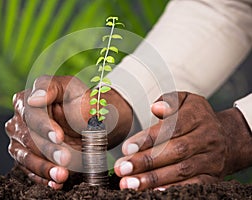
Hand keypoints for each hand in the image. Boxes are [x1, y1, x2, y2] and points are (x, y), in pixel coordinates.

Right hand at [5, 75, 132, 188]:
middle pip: (28, 137)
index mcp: (27, 100)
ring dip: (44, 167)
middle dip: (48, 150)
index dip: (44, 126)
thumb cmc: (78, 101)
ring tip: (62, 175)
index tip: (59, 137)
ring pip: (26, 157)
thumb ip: (52, 87)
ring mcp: (19, 140)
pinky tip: (56, 182)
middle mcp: (19, 120)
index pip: (31, 114)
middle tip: (66, 159)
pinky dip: (43, 178)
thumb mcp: (71, 88)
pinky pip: (30, 171)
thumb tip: (34, 98)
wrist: (87, 122)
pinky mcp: (25, 157)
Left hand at [114, 91, 251, 190]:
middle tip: (122, 169)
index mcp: (198, 116)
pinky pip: (195, 185)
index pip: (172, 127)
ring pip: (182, 170)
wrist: (226, 138)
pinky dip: (174, 189)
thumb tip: (157, 108)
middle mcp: (207, 138)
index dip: (149, 139)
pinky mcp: (212, 176)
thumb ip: (169, 101)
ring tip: (130, 183)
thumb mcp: (185, 101)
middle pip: (176, 151)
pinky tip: (154, 192)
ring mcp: (211, 159)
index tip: (126, 148)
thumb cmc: (195, 118)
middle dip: (146, 161)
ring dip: (153, 179)